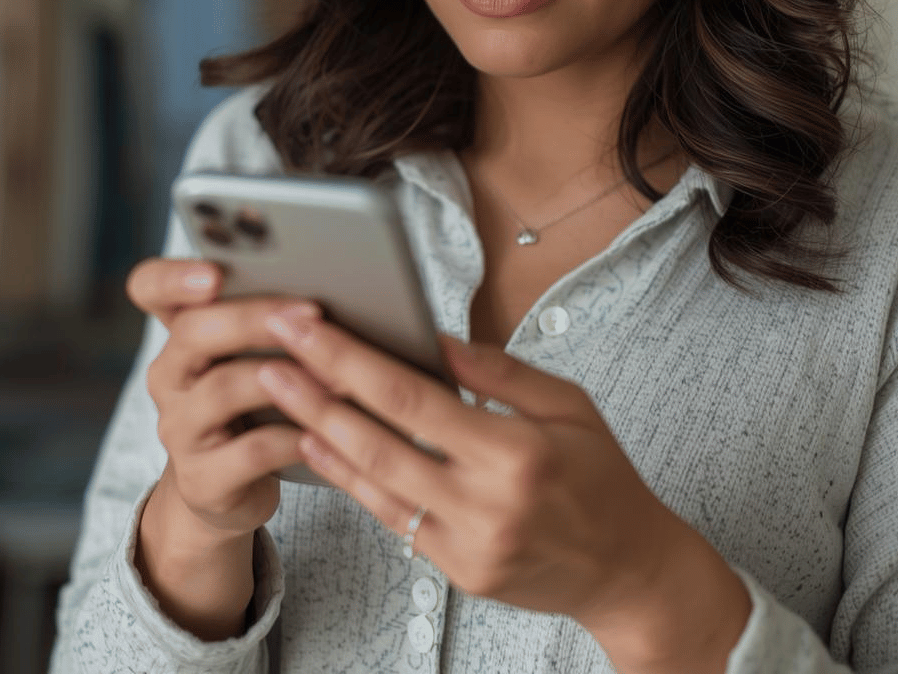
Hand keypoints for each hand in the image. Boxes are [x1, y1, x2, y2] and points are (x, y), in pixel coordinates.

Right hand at [126, 258, 313, 541]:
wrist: (232, 488)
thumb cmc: (256, 402)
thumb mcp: (253, 354)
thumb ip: (273, 316)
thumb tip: (340, 279)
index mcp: (179, 333)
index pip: (149, 288)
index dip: (173, 278)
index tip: (214, 273)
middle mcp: (168, 375)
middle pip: (193, 332)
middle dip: (255, 319)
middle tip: (312, 312)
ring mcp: (179, 429)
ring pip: (223, 390)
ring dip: (288, 378)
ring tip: (339, 374)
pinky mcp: (202, 479)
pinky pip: (251, 451)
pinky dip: (293, 437)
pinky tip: (326, 431)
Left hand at [253, 307, 688, 638]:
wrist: (628, 569)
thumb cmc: (602, 475)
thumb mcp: (568, 404)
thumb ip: (497, 372)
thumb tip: (432, 337)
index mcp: (517, 450)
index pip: (411, 396)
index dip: (350, 359)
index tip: (307, 325)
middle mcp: (487, 504)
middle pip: (378, 441)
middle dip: (315, 392)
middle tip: (269, 350)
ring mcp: (469, 546)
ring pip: (375, 483)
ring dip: (319, 433)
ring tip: (278, 390)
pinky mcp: (458, 572)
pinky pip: (392, 520)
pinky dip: (351, 480)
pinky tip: (318, 446)